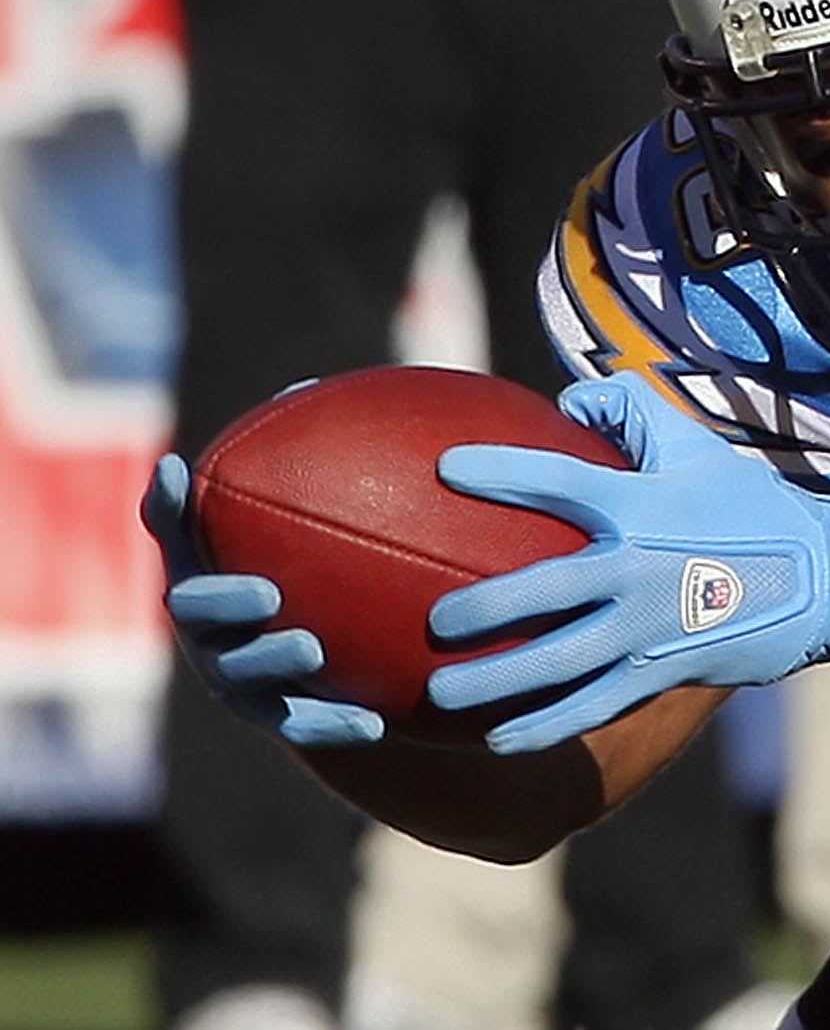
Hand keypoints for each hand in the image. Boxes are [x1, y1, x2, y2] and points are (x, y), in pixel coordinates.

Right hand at [141, 453, 384, 746]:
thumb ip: (324, 458)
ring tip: (310, 645)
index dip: (169, 504)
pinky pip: (299, 724)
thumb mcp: (341, 504)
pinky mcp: (279, 716)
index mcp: (213, 562)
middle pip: (192, 610)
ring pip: (236, 675)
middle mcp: (210, 621)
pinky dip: (330, 722)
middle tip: (265, 590)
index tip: (180, 471)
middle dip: (219, 601)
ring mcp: (235, 672)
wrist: (361, 647)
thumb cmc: (341, 553)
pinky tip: (375, 721)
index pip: (177, 529)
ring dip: (268, 661)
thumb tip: (316, 389)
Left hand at [426, 375, 829, 752]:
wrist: (818, 578)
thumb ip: (629, 410)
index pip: (562, 481)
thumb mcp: (695, 445)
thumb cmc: (744, 504)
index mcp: (644, 506)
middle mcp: (641, 568)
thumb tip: (563, 402)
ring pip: (561, 662)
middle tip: (434, 623)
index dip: (504, 471)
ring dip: (497, 683)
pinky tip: (497, 740)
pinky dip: (544, 726)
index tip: (445, 468)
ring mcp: (651, 627)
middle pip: (548, 589)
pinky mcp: (662, 671)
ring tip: (438, 694)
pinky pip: (592, 706)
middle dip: (483, 608)